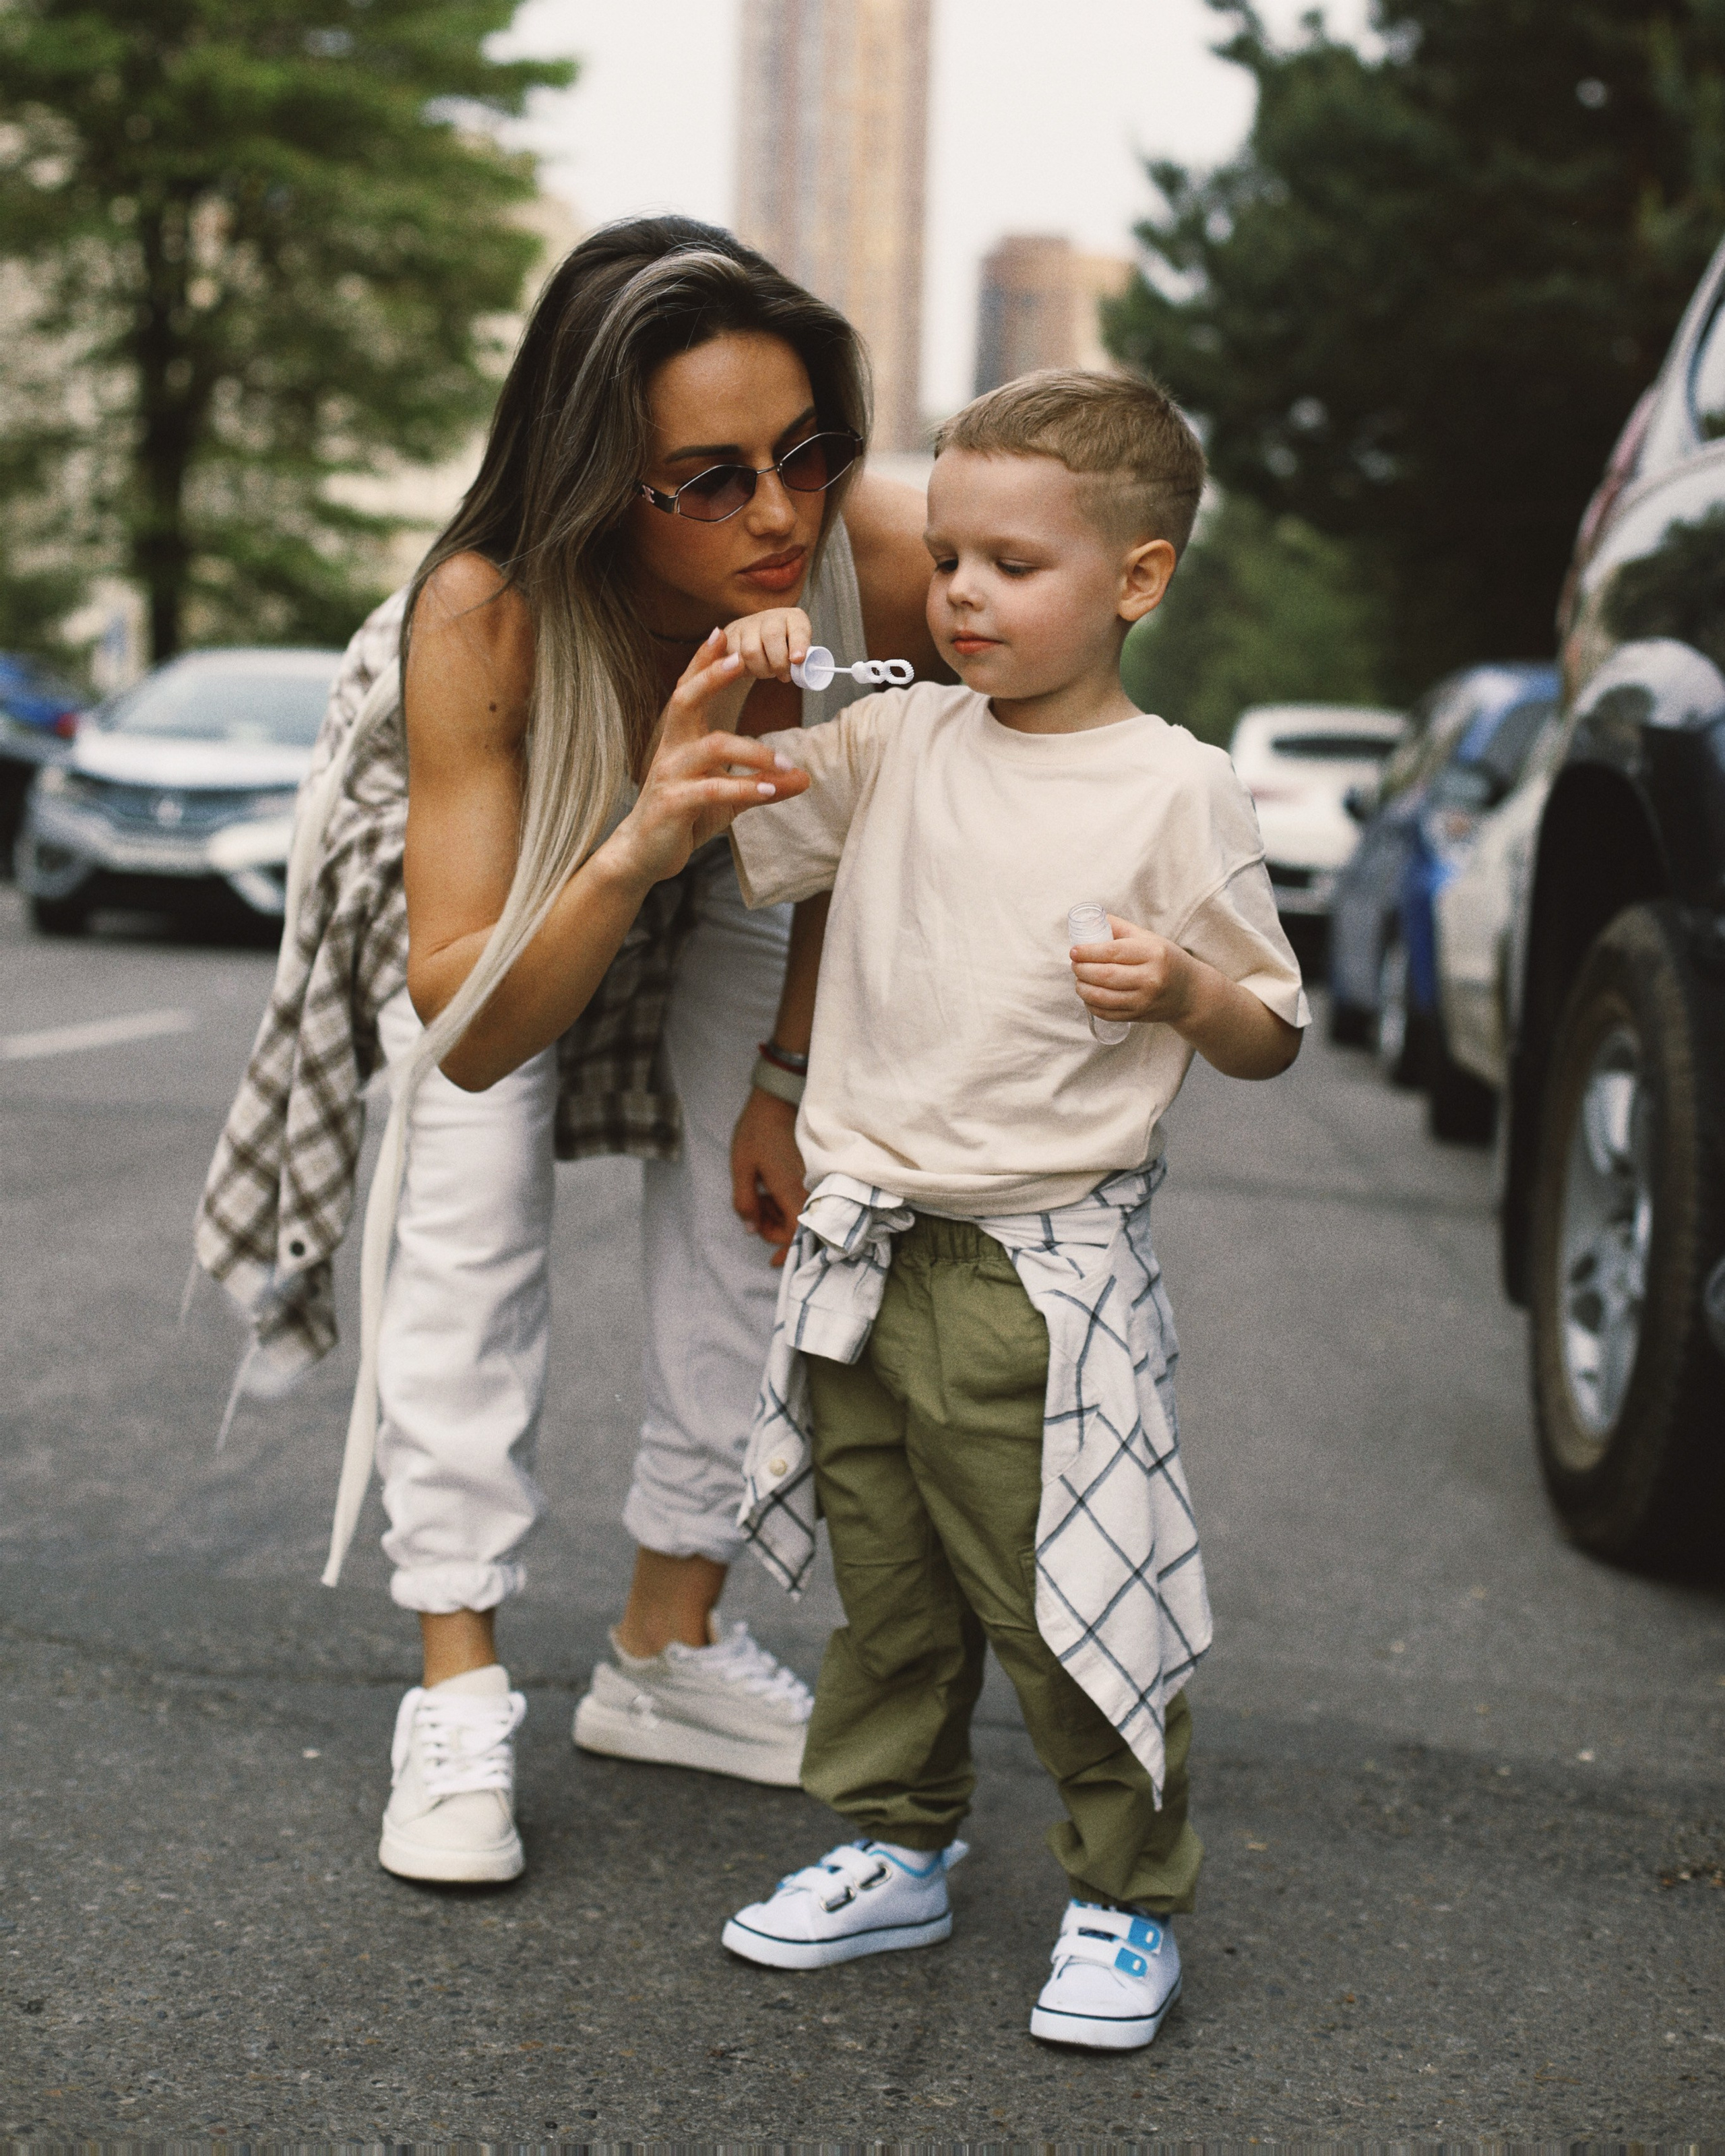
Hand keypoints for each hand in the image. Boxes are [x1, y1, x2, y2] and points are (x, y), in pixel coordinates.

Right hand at [600, 630, 807, 889]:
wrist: (644, 855)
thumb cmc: (684, 817)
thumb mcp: (729, 798)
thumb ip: (764, 783)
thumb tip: (804, 777)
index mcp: (680, 740)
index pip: (689, 691)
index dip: (703, 661)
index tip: (722, 632)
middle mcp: (671, 750)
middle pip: (687, 700)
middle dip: (713, 677)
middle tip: (742, 659)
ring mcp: (669, 775)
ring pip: (712, 747)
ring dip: (755, 751)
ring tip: (787, 762)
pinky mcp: (673, 803)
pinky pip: (713, 788)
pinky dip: (745, 786)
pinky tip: (770, 789)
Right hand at [723, 607, 812, 683]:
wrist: (757, 639)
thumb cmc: (784, 650)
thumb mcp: (798, 651)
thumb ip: (800, 659)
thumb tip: (795, 673)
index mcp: (794, 619)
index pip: (798, 628)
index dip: (798, 644)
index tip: (798, 660)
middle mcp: (771, 616)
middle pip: (772, 637)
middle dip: (778, 663)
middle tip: (782, 674)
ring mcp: (748, 624)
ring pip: (751, 651)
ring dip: (761, 669)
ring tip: (767, 671)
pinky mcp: (730, 635)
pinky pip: (734, 657)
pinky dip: (744, 669)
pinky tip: (752, 668)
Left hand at [730, 1086, 807, 1268]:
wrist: (779, 1096)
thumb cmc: (758, 1130)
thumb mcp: (741, 1167)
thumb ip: (744, 1203)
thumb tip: (751, 1230)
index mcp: (791, 1192)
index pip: (794, 1236)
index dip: (782, 1249)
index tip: (771, 1258)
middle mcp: (809, 1189)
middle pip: (799, 1227)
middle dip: (774, 1227)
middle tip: (754, 1208)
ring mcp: (814, 1179)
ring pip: (801, 1212)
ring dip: (779, 1212)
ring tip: (759, 1192)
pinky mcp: (814, 1171)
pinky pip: (804, 1196)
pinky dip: (786, 1200)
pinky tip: (771, 1186)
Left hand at [1070, 913, 1201, 1027]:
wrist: (1189, 992)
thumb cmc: (1165, 960)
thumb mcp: (1149, 939)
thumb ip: (1120, 928)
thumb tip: (1091, 919)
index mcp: (1153, 953)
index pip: (1113, 952)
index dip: (1088, 952)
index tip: (1074, 951)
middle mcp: (1151, 978)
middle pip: (1105, 975)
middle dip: (1082, 970)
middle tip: (1075, 964)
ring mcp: (1145, 1000)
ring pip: (1103, 997)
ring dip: (1083, 988)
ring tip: (1079, 980)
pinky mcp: (1139, 1016)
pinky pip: (1107, 1013)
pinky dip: (1092, 1004)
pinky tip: (1088, 995)